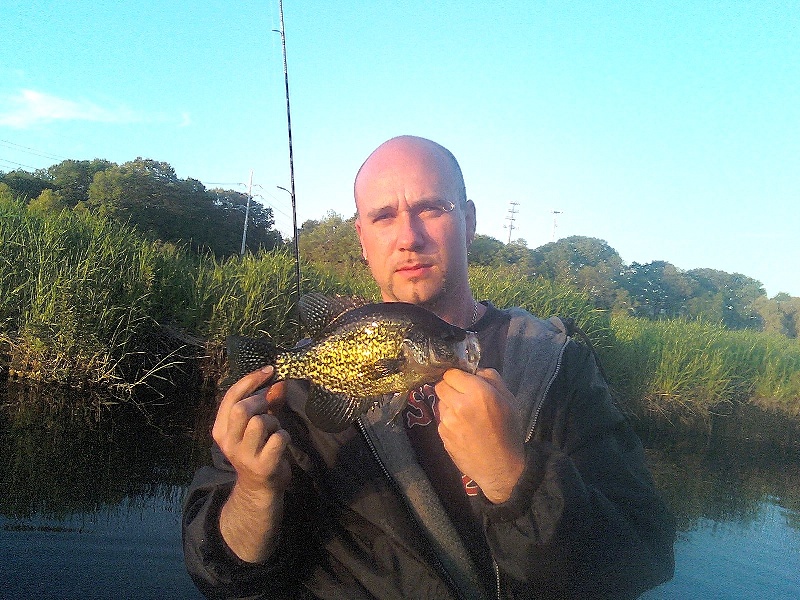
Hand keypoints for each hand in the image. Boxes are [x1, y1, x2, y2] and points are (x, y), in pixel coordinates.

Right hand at [213, 366, 291, 496]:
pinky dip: (284, 435)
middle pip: (242, 409)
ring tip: (274, 430)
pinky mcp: (263, 465)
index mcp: (221, 430)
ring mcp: (245, 455)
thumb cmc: (258, 449)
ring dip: (273, 421)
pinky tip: (281, 443)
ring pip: (260, 422)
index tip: (269, 370)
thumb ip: (266, 402)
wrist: (259, 488)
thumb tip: (278, 380)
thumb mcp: (255, 425)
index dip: (250, 380)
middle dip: (261, 401)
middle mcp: (229, 443)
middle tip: (270, 406)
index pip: (230, 398)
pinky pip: (278, 438)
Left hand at [435, 368, 524, 503]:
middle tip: (463, 399)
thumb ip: (491, 378)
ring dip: (449, 405)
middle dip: (450, 390)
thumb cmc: (508, 431)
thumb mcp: (509, 399)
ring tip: (465, 417)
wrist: (501, 468)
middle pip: (440, 386)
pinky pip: (441, 420)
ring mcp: (448, 421)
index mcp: (478, 392)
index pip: (451, 373)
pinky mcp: (442, 435)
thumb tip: (474, 370)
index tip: (464, 384)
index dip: (458, 377)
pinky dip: (449, 422)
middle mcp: (459, 404)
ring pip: (440, 403)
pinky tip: (463, 431)